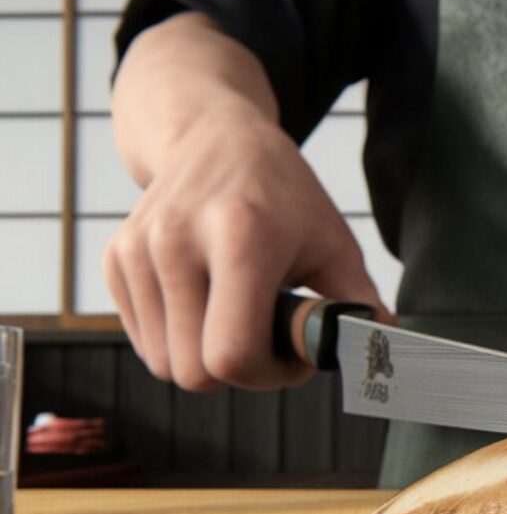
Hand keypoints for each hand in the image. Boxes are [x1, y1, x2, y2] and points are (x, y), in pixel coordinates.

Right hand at [103, 113, 388, 390]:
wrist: (214, 138)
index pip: (232, 356)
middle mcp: (178, 243)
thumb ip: (357, 307)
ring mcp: (138, 251)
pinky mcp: (115, 259)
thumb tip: (384, 351)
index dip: (269, 375)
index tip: (294, 355)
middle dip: (240, 373)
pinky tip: (207, 301)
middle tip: (270, 339)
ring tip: (240, 314)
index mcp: (241, 238)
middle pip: (194, 372)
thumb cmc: (284, 196)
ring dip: (207, 357)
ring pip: (164, 364)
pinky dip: (179, 338)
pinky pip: (144, 342)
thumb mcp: (336, 244)